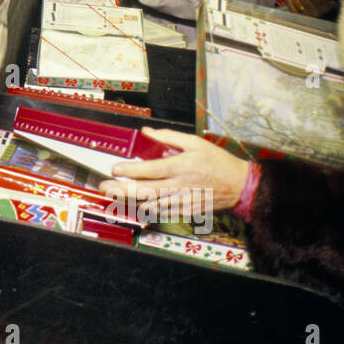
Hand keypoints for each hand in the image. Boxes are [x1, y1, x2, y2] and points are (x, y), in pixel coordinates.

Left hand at [98, 128, 249, 211]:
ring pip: (150, 204)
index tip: (114, 169)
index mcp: (180, 166)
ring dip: (130, 201)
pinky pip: (162, 212)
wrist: (238, 186)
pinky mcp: (185, 212)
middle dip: (122, 190)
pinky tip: (135, 205)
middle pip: (145, 191)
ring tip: (114, 195)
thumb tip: (147, 131)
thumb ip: (169, 137)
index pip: (149, 170)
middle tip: (105, 187)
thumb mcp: (195, 142)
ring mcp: (182, 201)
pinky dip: (147, 209)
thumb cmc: (217, 161)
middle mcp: (179, 186)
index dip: (130, 170)